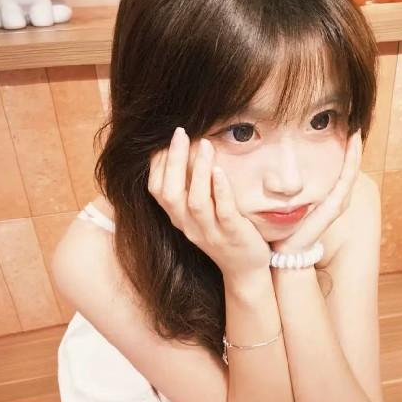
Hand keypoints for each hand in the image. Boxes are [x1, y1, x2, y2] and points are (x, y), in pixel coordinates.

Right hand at [148, 127, 271, 280]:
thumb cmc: (222, 232)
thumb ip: (191, 188)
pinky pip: (223, 212)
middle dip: (174, 161)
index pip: (157, 190)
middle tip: (180, 132)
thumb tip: (188, 152)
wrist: (244, 269)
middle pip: (170, 193)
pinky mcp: (232, 234)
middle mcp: (188, 226)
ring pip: (195, 201)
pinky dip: (219, 190)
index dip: (157, 164)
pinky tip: (219, 171)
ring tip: (204, 144)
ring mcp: (209, 232)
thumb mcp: (200, 213)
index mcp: (178, 218)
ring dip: (198, 171)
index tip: (166, 139)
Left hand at [271, 129, 362, 254]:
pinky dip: (352, 158)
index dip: (339, 143)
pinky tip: (352, 140)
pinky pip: (347, 177)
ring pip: (351, 167)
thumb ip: (279, 182)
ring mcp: (338, 199)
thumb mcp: (282, 197)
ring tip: (355, 125)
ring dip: (354, 147)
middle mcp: (334, 194)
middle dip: (350, 141)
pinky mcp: (335, 205)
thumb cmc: (281, 223)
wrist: (284, 250)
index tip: (338, 120)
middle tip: (352, 116)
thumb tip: (267, 163)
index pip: (336, 163)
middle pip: (347, 162)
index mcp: (324, 192)